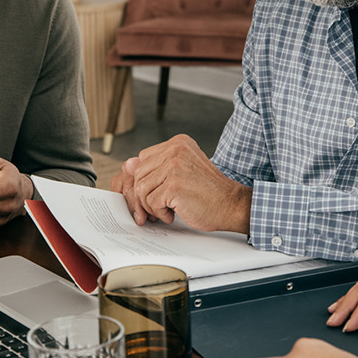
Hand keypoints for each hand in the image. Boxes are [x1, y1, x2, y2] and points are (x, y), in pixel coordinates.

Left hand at [114, 134, 250, 232]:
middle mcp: (176, 150)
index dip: (144, 181)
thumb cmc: (208, 192)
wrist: (231, 205)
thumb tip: (127, 167)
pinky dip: (160, 213)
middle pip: (138, 174)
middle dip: (144, 195)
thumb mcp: (183, 171)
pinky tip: (173, 213)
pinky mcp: (174, 185)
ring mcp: (175, 166)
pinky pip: (150, 201)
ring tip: (167, 210)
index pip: (143, 159)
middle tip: (158, 207)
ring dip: (151, 205)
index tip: (154, 195)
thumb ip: (159, 168)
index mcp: (178, 143)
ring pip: (141, 188)